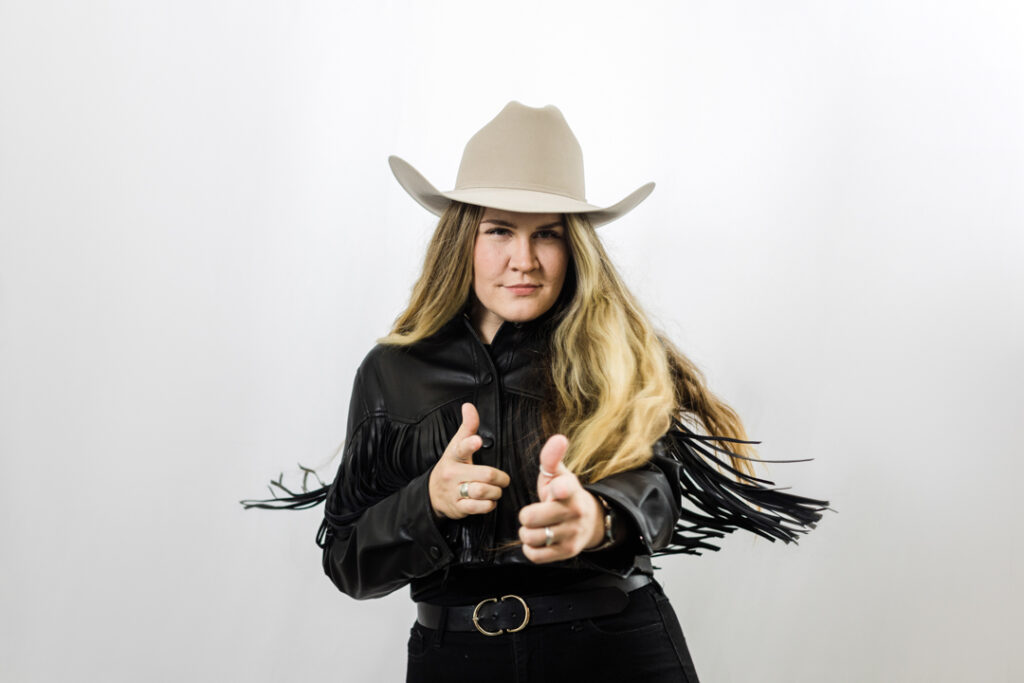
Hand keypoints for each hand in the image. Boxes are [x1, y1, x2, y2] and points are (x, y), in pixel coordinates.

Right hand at [428, 402, 510, 519]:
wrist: (432, 494)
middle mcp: (452, 473)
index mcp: (454, 456)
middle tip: (503, 479)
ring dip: (496, 492)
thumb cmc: (451, 467)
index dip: (470, 444)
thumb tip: (469, 406)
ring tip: (496, 490)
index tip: (477, 441)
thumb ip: (467, 427)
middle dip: (500, 478)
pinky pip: (480, 507)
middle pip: (485, 475)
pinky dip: (489, 504)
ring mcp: (454, 491)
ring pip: (483, 491)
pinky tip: (489, 501)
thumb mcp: (456, 446)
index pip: (461, 447)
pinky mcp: (458, 507)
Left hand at [517, 434, 604, 562]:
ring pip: (530, 537)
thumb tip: (558, 438)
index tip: (555, 489)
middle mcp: (574, 513)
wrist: (590, 521)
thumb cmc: (565, 495)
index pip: (565, 488)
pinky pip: (535, 555)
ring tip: (535, 527)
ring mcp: (571, 534)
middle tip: (533, 513)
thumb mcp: (559, 474)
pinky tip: (538, 539)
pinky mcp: (567, 552)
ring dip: (526, 533)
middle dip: (526, 515)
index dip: (558, 489)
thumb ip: (552, 457)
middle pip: (530, 517)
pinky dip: (530, 549)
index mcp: (570, 490)